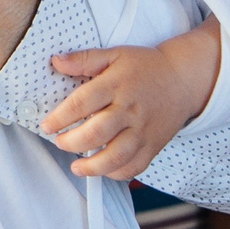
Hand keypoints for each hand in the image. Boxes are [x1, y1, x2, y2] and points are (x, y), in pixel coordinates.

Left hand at [39, 20, 221, 178]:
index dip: (60, 118)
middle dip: (71, 143)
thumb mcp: (115, 55)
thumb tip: (56, 61)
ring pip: (116, 156)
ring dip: (92, 167)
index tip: (47, 126)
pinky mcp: (153, 145)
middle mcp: (129, 110)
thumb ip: (84, 59)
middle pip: (96, 133)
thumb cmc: (145, 67)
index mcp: (116, 85)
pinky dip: (116, 173)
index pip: (82, 103)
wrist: (183, 79)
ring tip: (77, 167)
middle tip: (60, 142)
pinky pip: (135, 166)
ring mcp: (143, 130)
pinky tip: (103, 170)